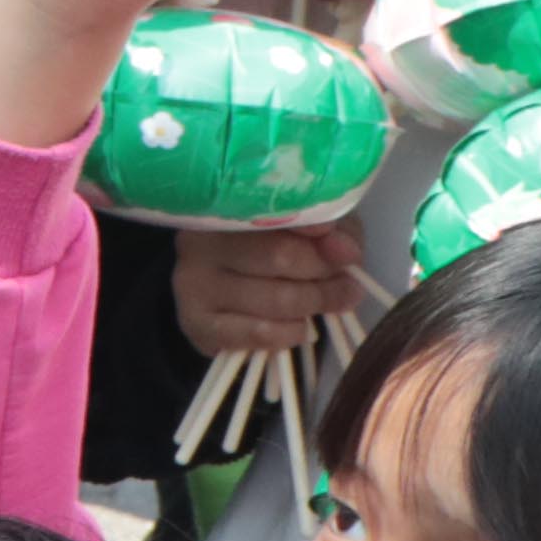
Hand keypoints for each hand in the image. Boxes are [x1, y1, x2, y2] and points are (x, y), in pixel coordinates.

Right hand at [173, 223, 363, 363]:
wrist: (231, 283)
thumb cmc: (278, 247)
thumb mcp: (312, 228)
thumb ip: (333, 232)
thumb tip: (344, 252)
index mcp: (224, 207)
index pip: (277, 216)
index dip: (319, 232)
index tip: (348, 251)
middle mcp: (197, 243)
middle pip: (279, 257)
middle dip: (324, 276)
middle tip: (348, 285)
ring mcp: (191, 286)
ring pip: (273, 300)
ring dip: (315, 306)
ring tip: (333, 303)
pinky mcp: (196, 326)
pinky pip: (258, 334)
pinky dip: (290, 333)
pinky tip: (300, 327)